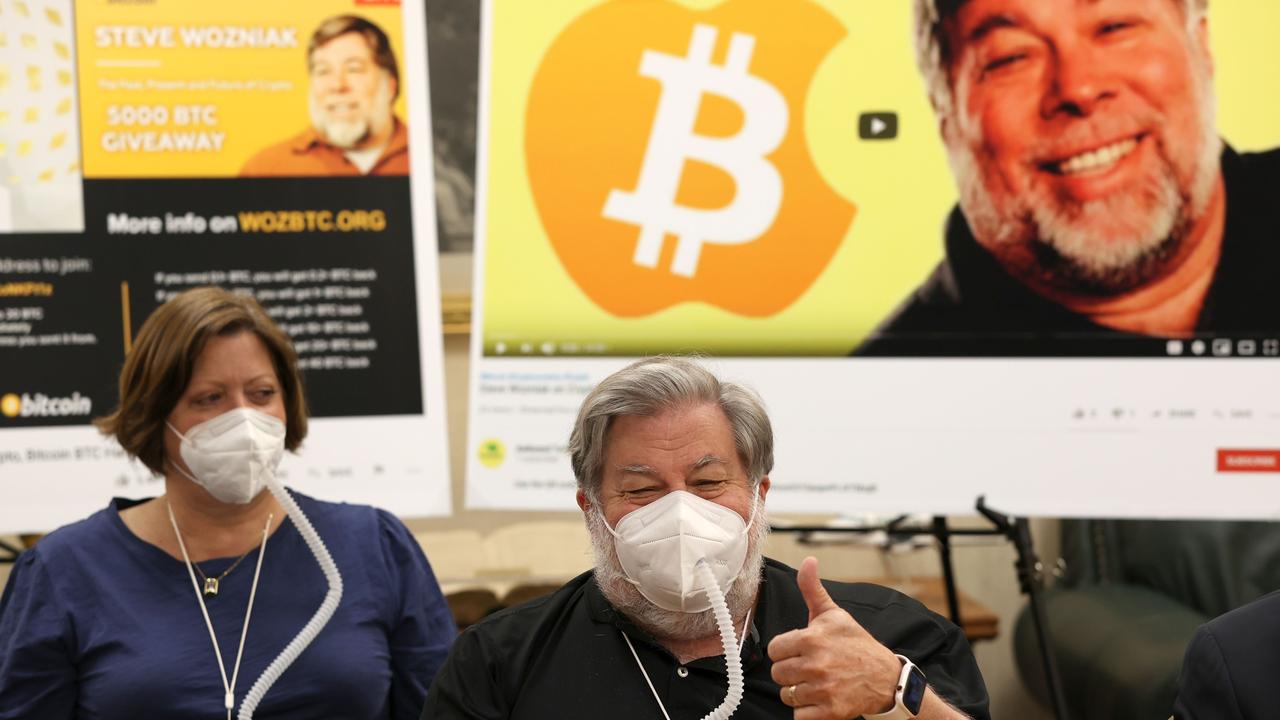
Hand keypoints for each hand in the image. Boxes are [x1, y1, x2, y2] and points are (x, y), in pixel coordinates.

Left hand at [767, 556, 903, 719]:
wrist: (886, 677)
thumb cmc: (856, 645)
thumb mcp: (834, 614)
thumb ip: (813, 589)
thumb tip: (808, 561)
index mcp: (812, 639)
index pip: (774, 649)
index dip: (785, 651)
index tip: (799, 651)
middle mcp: (816, 664)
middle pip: (778, 674)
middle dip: (790, 672)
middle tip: (809, 668)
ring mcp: (823, 689)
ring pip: (787, 695)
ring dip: (799, 692)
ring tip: (816, 683)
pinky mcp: (830, 711)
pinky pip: (799, 716)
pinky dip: (806, 712)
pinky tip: (820, 699)